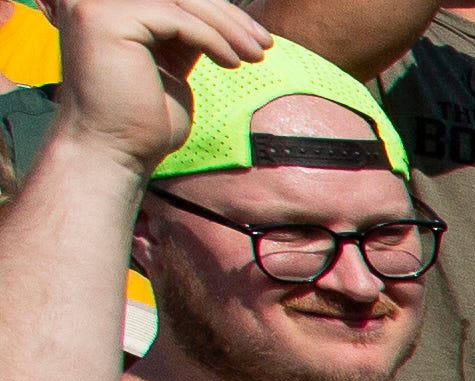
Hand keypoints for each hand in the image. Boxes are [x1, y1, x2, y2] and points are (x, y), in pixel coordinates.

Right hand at [48, 0, 270, 174]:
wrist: (115, 153)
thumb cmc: (142, 122)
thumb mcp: (169, 66)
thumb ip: (182, 37)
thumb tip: (216, 16)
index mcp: (107, 9)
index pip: (173, 0)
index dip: (218, 12)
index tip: (257, 37)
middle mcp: (90, 0)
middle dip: (228, 17)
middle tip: (265, 44)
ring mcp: (95, 6)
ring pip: (181, 3)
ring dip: (227, 28)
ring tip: (256, 55)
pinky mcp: (105, 19)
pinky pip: (177, 20)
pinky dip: (212, 39)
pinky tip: (233, 63)